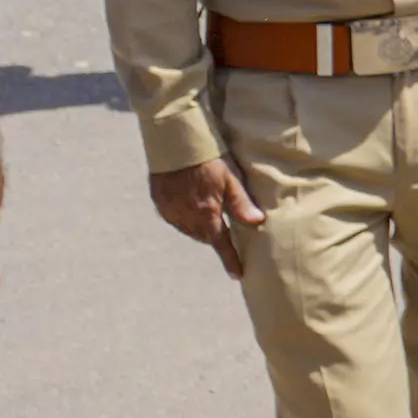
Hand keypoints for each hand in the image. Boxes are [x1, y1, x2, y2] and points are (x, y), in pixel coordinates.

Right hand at [150, 155, 266, 278]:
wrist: (174, 143)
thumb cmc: (209, 157)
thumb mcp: (230, 178)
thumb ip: (242, 203)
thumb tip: (258, 223)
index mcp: (206, 213)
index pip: (221, 244)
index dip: (230, 259)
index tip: (237, 274)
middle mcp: (186, 217)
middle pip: (205, 237)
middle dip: (216, 238)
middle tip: (226, 233)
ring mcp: (170, 211)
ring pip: (189, 231)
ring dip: (201, 229)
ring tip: (210, 217)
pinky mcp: (160, 203)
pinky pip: (176, 220)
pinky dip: (186, 220)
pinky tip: (191, 209)